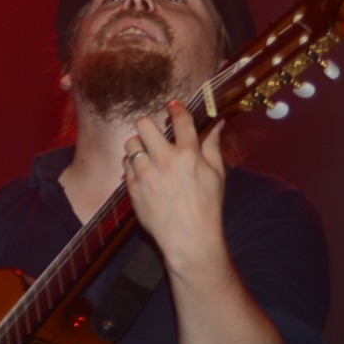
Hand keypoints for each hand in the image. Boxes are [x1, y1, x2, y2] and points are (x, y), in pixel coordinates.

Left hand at [119, 102, 230, 273]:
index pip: (180, 120)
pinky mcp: (133, 187)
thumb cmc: (207, 206)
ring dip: (137, 144)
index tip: (172, 107)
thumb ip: (212, 146)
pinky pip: (125, 165)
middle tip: (152, 132)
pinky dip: (132, 164)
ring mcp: (146, 174)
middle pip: (144, 124)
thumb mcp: (217, 173)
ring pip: (130, 143)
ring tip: (146, 152)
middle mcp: (165, 160)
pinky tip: (142, 170)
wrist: (188, 237)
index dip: (175, 109)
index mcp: (189, 154)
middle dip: (147, 124)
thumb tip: (217, 123)